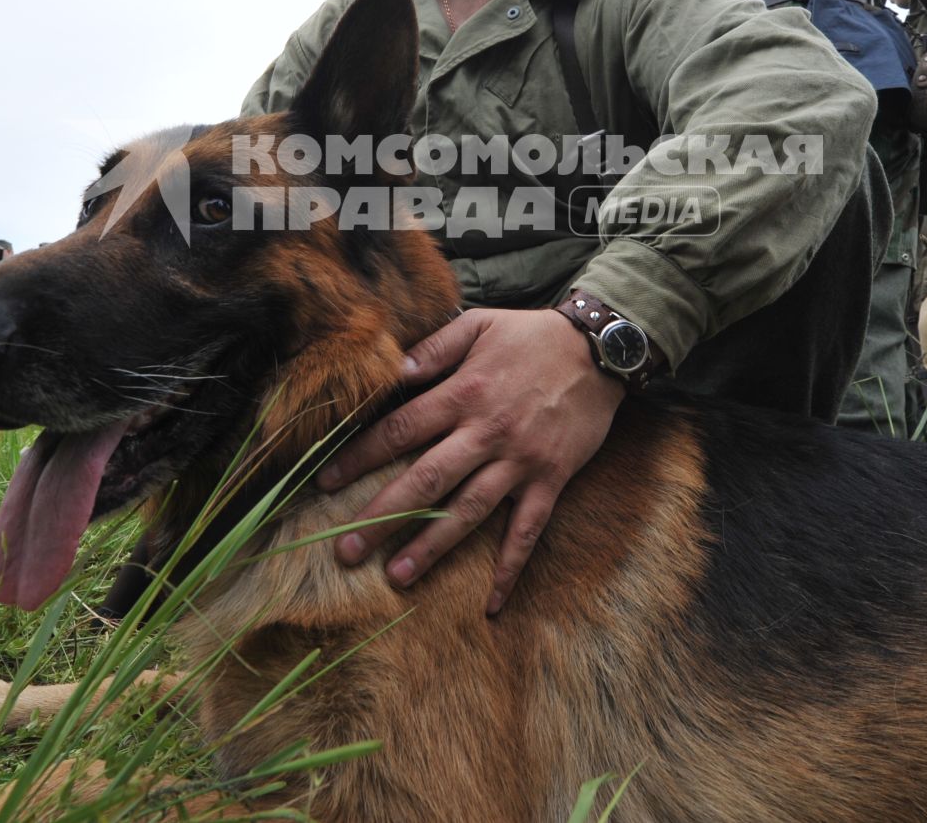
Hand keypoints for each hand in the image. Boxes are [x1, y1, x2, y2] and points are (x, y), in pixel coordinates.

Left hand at [317, 307, 624, 615]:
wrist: (601, 350)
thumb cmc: (532, 336)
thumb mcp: (478, 325)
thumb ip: (433, 349)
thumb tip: (391, 372)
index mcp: (463, 393)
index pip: (400, 430)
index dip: (360, 458)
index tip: (326, 485)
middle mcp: (486, 433)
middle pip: (425, 479)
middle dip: (382, 516)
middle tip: (345, 550)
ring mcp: (519, 462)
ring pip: (468, 511)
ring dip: (431, 546)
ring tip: (396, 576)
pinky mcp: (550, 481)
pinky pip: (528, 531)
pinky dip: (510, 567)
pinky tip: (492, 601)